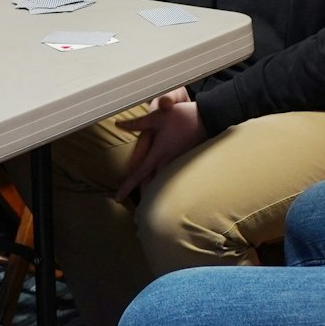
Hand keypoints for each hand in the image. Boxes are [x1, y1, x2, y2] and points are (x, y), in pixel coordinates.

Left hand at [114, 87, 202, 201]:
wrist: (207, 118)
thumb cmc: (182, 117)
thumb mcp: (156, 117)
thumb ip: (137, 123)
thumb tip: (119, 124)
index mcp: (158, 153)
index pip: (139, 174)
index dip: (128, 186)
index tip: (117, 198)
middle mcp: (166, 161)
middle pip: (150, 184)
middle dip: (141, 196)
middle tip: (131, 208)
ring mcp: (176, 161)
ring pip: (161, 181)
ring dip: (151, 190)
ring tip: (144, 200)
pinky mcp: (182, 159)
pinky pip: (169, 175)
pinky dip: (161, 182)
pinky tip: (159, 182)